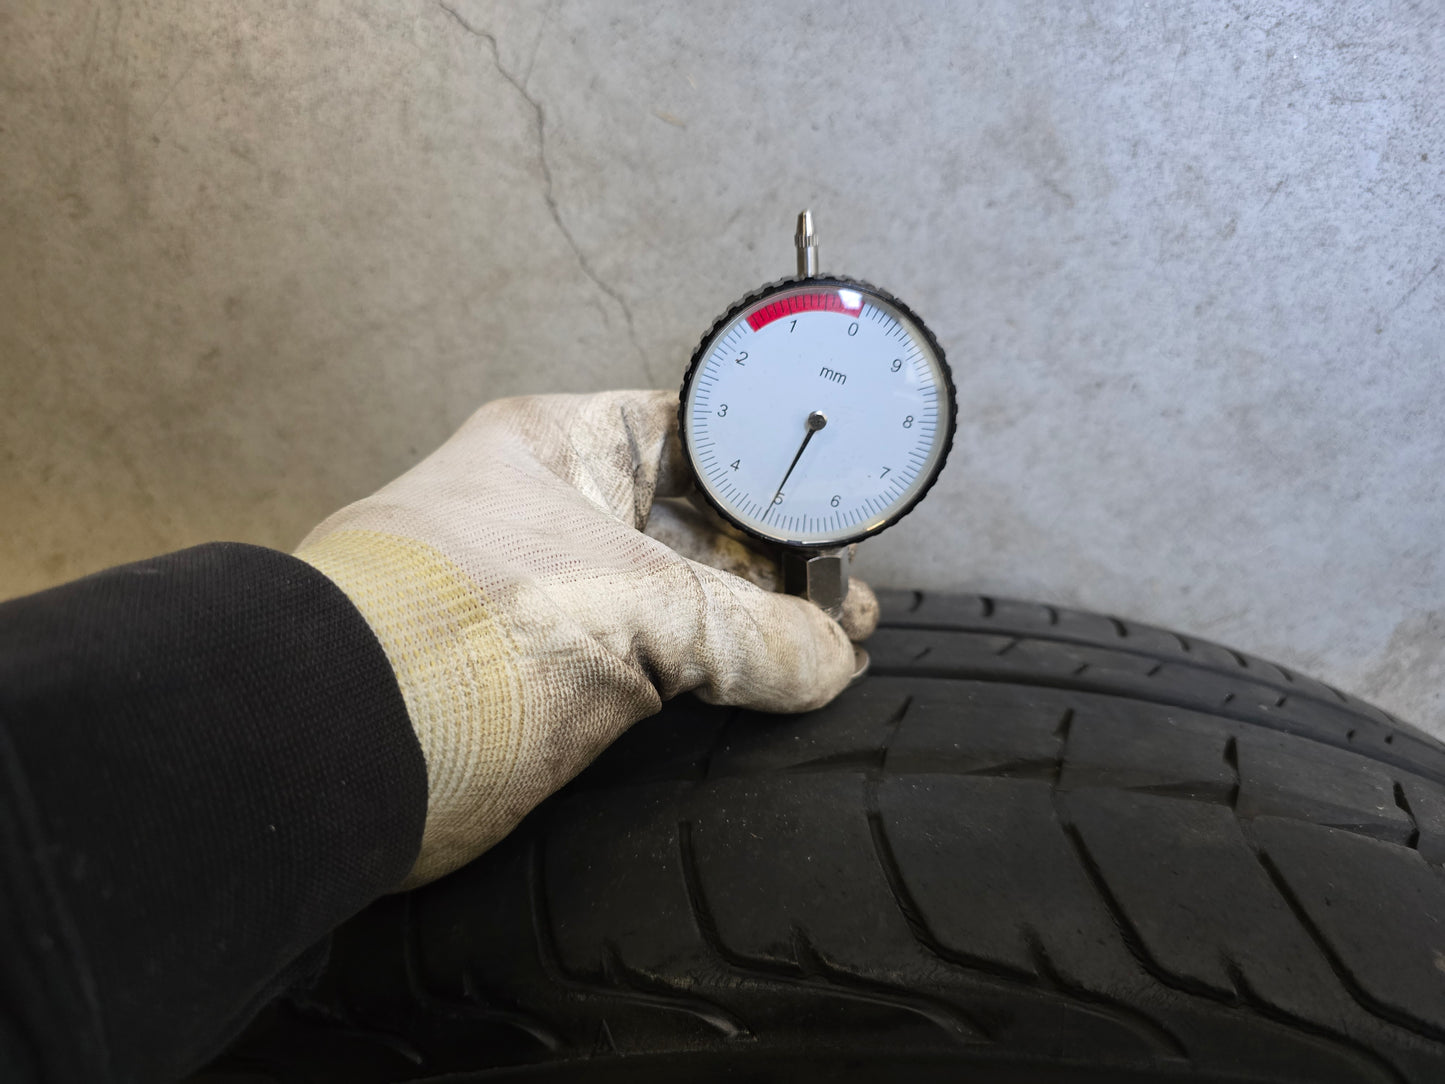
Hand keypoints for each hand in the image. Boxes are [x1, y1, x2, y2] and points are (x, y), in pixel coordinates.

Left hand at [296, 390, 876, 884]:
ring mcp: (556, 599)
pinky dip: (717, 680)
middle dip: (776, 562)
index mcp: (561, 450)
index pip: (694, 431)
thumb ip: (750, 629)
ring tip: (834, 650)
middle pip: (696, 522)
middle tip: (848, 604)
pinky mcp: (555, 681)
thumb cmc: (443, 636)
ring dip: (754, 628)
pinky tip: (777, 692)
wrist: (327, 754)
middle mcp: (559, 515)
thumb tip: (831, 657)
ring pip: (680, 600)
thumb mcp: (628, 606)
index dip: (772, 466)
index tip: (837, 511)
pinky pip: (659, 668)